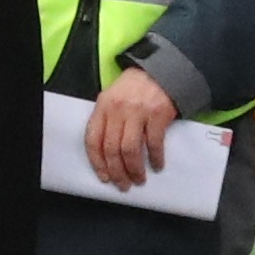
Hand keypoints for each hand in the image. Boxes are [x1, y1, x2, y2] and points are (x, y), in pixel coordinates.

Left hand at [83, 66, 182, 191]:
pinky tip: (156, 165)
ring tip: (139, 178)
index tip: (104, 176)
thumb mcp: (113, 98)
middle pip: (112, 149)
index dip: (97, 162)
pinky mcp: (157, 115)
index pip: (93, 139)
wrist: (161, 71)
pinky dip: (155, 158)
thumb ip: (106, 120)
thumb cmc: (135, 88)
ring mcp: (138, 112)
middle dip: (117, 172)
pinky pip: (154, 143)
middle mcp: (118, 110)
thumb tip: (105, 154)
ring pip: (130, 150)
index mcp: (103, 106)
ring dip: (135, 169)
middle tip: (124, 184)